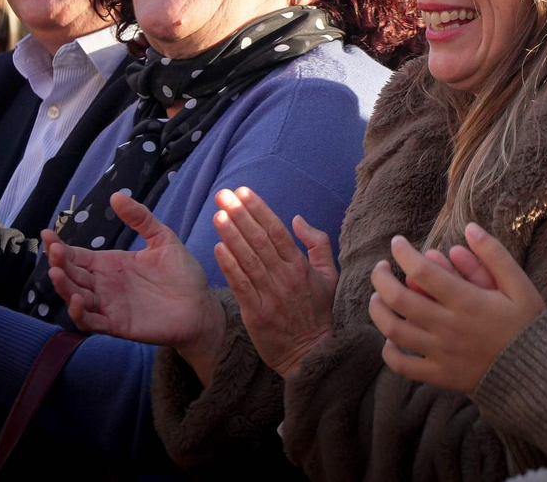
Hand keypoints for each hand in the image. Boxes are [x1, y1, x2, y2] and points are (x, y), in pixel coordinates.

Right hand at [44, 193, 223, 373]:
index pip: (77, 255)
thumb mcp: (162, 239)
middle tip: (54, 250)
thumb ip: (140, 218)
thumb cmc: (182, 274)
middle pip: (72, 274)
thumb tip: (116, 195)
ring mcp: (109, 306)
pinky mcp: (117, 325)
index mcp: (110, 264)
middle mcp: (104, 285)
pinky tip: (78, 300)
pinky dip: (80, 314)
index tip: (47, 234)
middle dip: (59, 263)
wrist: (201, 306)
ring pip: (76, 297)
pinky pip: (91, 322)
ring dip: (64, 287)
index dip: (59, 247)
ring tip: (57, 273)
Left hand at [210, 187, 337, 379]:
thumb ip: (317, 243)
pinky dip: (229, 265)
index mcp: (301, 267)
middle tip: (223, 195)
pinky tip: (218, 247)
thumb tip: (297, 219)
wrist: (311, 354)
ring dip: (231, 235)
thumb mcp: (329, 275)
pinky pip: (240, 285)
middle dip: (240, 215)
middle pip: (259, 240)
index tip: (243, 192)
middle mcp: (285, 278)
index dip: (259, 210)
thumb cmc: (318, 312)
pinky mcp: (256, 314)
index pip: (277, 231)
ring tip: (217, 214)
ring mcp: (270, 296)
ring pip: (248, 259)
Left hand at [369, 223, 546, 394]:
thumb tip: (470, 228)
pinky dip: (389, 352)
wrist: (538, 376)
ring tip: (376, 298)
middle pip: (399, 298)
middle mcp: (448, 326)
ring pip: (394, 330)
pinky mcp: (440, 376)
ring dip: (378, 311)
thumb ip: (495, 255)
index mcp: (467, 301)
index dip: (403, 253)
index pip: (422, 271)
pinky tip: (389, 339)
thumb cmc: (529, 327)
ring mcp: (441, 353)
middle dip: (381, 278)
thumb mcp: (521, 286)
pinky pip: (404, 366)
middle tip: (380, 267)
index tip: (397, 242)